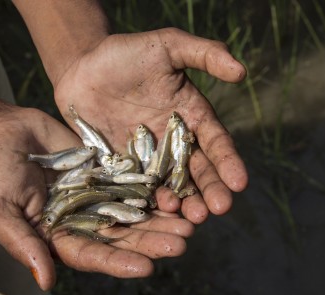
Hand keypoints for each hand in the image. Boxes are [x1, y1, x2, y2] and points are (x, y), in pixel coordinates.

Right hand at [0, 107, 193, 289]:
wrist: (3, 131)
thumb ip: (22, 244)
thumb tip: (46, 282)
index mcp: (57, 236)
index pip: (91, 255)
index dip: (117, 261)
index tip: (146, 267)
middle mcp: (82, 220)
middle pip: (121, 236)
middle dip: (151, 241)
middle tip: (182, 242)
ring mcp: (96, 195)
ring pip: (133, 212)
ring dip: (160, 219)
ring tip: (189, 223)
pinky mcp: (106, 172)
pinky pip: (132, 182)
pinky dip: (153, 189)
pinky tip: (176, 193)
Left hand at [52, 28, 247, 223]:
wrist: (82, 67)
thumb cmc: (125, 53)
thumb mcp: (166, 45)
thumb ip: (203, 53)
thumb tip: (241, 71)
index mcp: (190, 116)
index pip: (215, 142)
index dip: (228, 163)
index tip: (239, 183)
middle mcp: (173, 141)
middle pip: (196, 171)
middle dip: (209, 191)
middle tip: (217, 210)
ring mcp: (147, 157)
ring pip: (170, 185)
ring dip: (182, 203)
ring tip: (191, 219)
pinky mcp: (122, 166)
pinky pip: (137, 187)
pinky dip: (147, 203)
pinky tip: (155, 216)